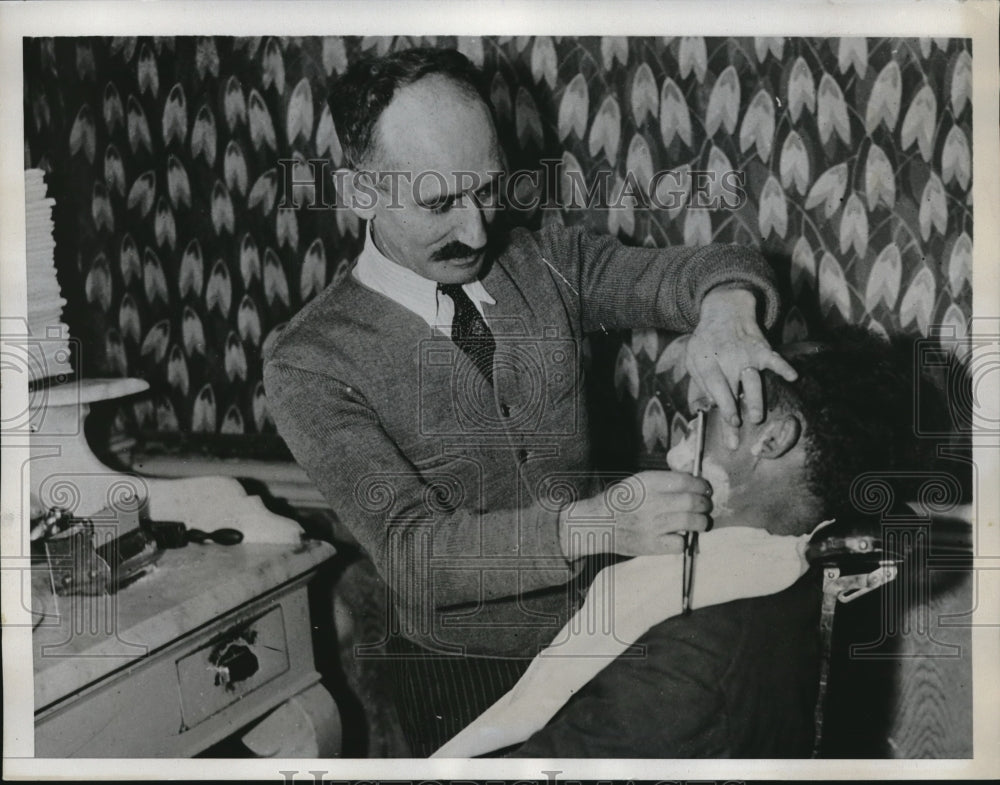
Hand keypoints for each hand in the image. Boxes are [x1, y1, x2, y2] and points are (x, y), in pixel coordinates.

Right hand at [559, 471, 711, 557]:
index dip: (701, 485)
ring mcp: (652, 525)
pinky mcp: (651, 545)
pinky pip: (680, 543)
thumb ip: (663, 482)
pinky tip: (680, 536)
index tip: (705, 489)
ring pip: (692, 522)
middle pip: (692, 502)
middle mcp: (651, 502)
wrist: (596, 523)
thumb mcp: (637, 482)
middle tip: (705, 506)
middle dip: (705, 504)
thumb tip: (694, 484)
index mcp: (647, 483)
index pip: (685, 481)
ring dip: (702, 521)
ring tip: (700, 521)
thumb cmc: (620, 501)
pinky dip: (684, 540)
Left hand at [686, 286, 796, 447]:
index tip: (731, 422)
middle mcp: (727, 359)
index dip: (723, 404)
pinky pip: (774, 359)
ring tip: (756, 417)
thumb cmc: (707, 342)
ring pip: (752, 380)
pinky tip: (792, 376)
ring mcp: (745, 355)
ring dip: (755, 398)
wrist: (725, 312)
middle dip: (735, 411)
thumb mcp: (693, 358)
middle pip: (731, 389)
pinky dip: (784, 367)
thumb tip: (710, 404)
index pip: (715, 385)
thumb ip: (700, 381)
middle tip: (737, 429)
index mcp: (707, 361)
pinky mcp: (762, 350)